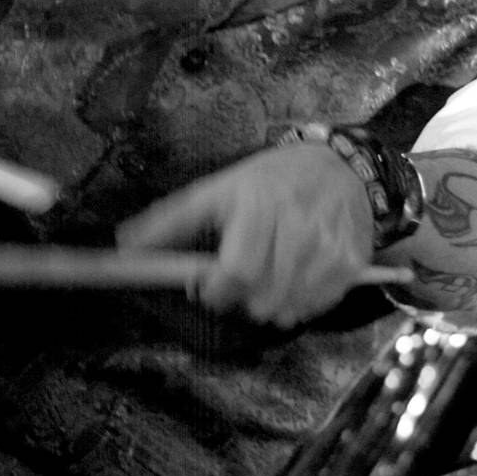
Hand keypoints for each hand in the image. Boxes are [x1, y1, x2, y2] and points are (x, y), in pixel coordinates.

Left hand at [116, 143, 415, 327]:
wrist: (339, 166)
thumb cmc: (269, 181)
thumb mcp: (217, 190)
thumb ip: (171, 221)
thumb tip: (125, 247)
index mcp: (257, 204)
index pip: (236, 271)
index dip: (217, 291)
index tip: (209, 287)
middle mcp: (297, 224)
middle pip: (262, 297)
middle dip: (242, 300)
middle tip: (240, 282)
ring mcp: (328, 246)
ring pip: (288, 308)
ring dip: (269, 305)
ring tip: (268, 279)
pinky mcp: (351, 262)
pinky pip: (317, 307)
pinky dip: (300, 304)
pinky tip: (295, 279)